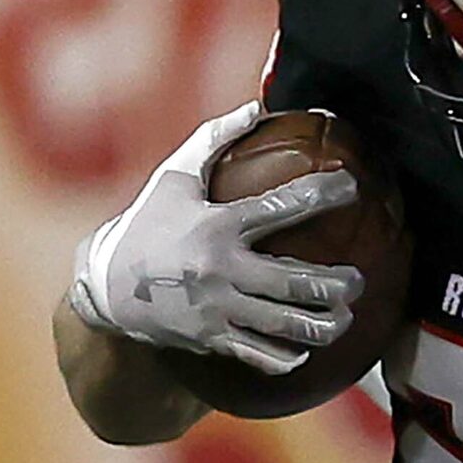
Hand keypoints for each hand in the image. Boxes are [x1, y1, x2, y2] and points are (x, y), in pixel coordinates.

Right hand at [67, 101, 363, 373]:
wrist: (105, 285)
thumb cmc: (148, 224)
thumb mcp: (174, 177)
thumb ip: (214, 139)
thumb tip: (257, 106)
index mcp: (216, 226)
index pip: (280, 207)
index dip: (322, 193)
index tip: (352, 186)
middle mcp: (219, 269)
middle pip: (296, 282)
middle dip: (338, 284)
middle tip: (357, 281)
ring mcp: (216, 309)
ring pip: (286, 325)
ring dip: (325, 324)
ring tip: (344, 316)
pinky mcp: (212, 339)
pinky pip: (262, 355)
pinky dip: (290, 355)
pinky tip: (307, 346)